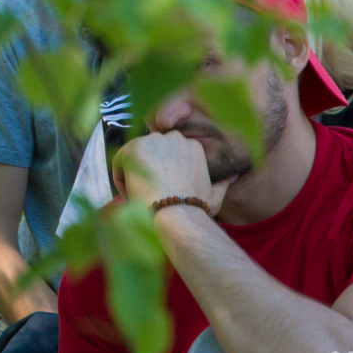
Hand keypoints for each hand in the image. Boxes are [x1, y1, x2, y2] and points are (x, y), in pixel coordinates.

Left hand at [112, 131, 231, 216]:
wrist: (176, 214)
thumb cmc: (196, 210)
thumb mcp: (215, 195)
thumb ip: (223, 182)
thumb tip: (233, 176)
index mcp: (192, 145)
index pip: (168, 154)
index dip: (163, 175)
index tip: (164, 192)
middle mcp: (172, 138)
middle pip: (150, 153)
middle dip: (147, 172)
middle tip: (150, 195)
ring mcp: (151, 141)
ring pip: (134, 158)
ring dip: (134, 176)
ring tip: (142, 198)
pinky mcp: (132, 148)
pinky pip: (119, 163)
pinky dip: (121, 180)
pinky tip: (132, 195)